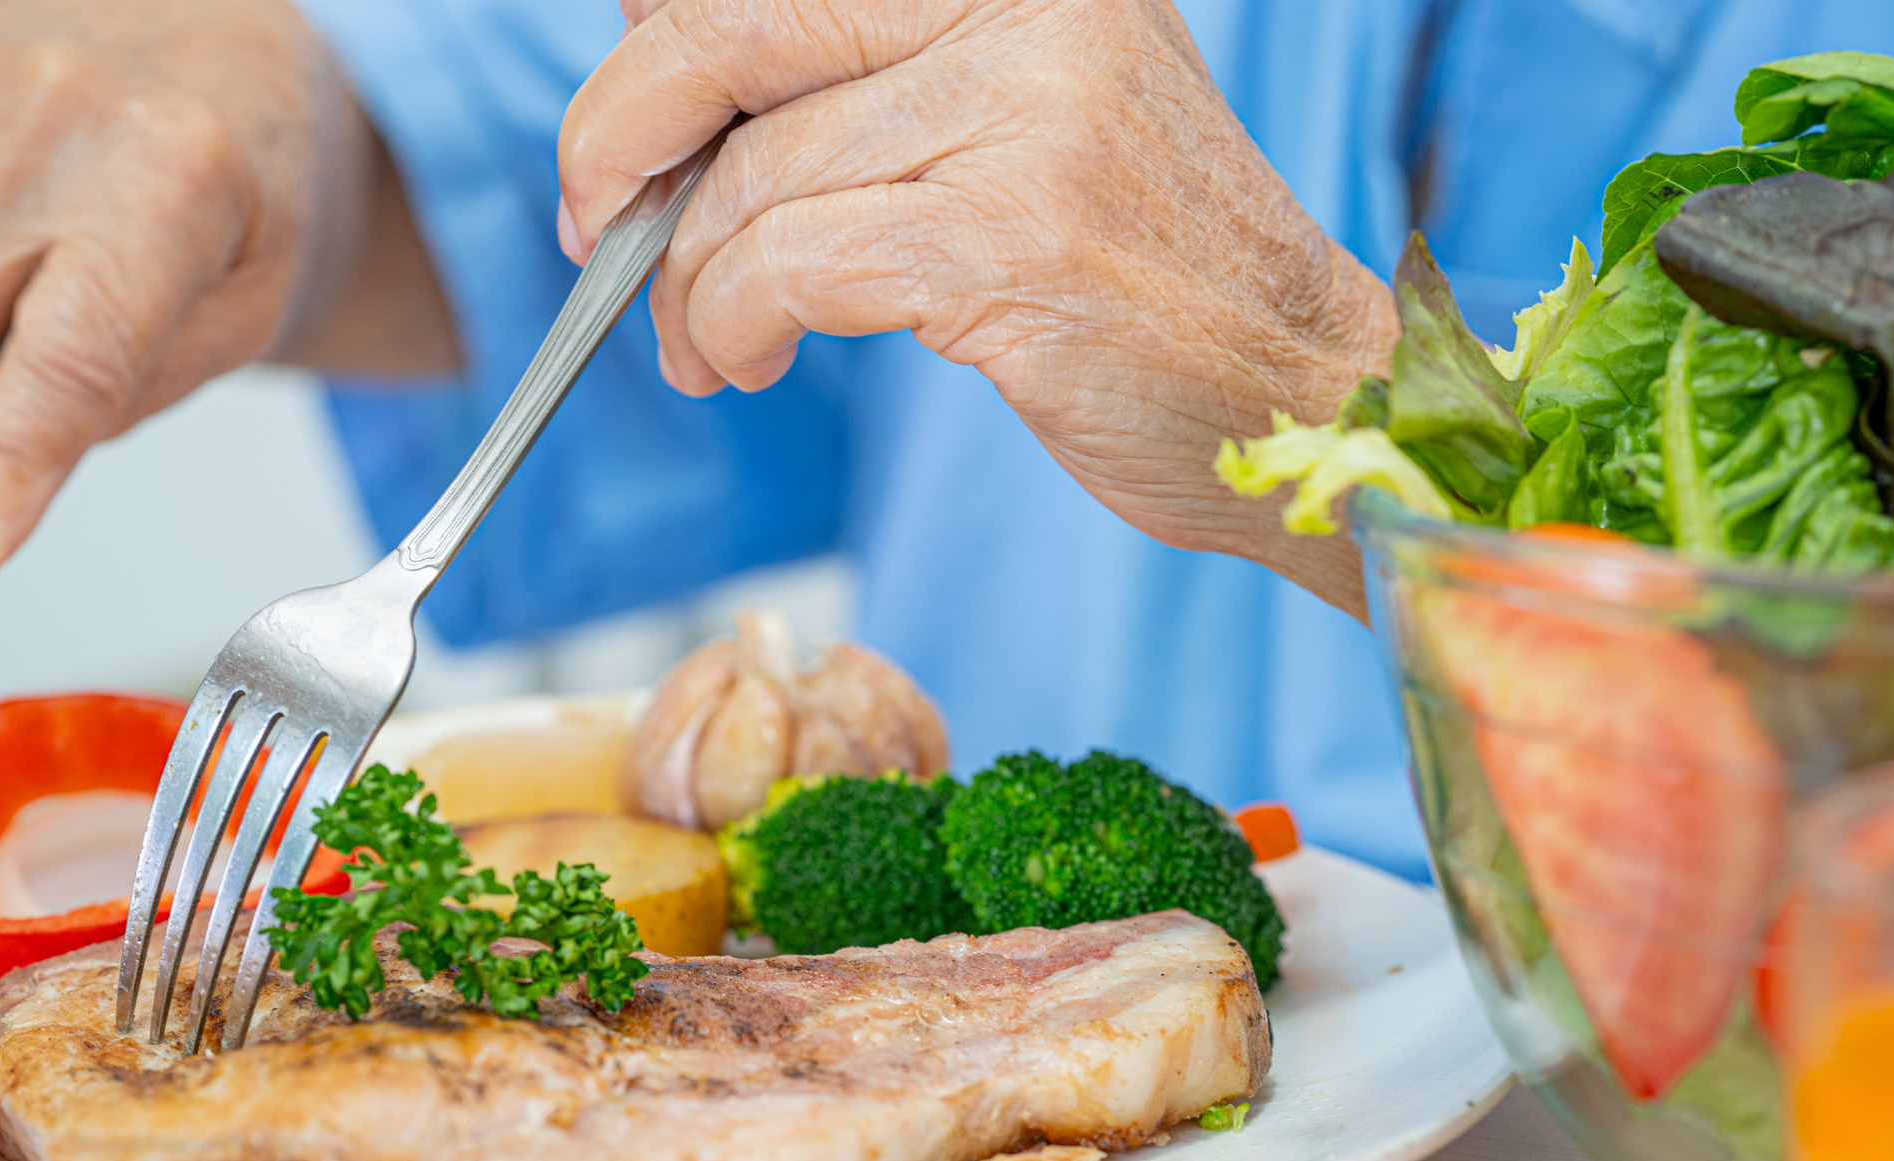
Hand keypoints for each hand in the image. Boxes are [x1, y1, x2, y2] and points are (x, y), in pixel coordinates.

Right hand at [0, 0, 448, 589]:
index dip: (1, 465)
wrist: (230, 39)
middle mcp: (52, 110)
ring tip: (46, 264)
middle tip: (57, 357)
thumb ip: (130, 397)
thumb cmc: (258, 175)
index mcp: (174, 174)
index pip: (67, 355)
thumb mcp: (251, 313)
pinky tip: (5, 220)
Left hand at [557, 0, 1397, 614]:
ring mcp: (1026, 112)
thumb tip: (657, 55)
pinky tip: (748, 358)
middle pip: (726, 30)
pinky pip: (786, 265)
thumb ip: (868, 73)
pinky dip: (732, 321)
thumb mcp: (1020, 114)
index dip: (655, 48)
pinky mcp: (1007, 235)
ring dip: (688, 281)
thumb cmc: (1143, 274)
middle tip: (598, 230)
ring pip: (749, 177)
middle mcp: (1028, 3)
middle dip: (620, 141)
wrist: (1295, 389)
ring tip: (705, 342)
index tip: (619, 139)